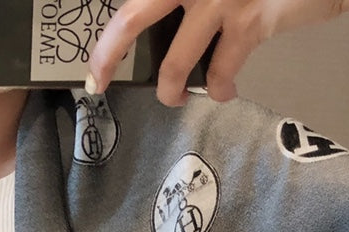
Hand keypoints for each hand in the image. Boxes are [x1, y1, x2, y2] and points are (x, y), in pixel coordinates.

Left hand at [88, 0, 348, 106]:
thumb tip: (161, 20)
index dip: (112, 31)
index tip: (98, 51)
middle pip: (134, 17)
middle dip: (108, 54)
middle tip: (98, 78)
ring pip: (177, 60)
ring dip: (171, 88)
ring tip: (173, 96)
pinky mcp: (250, 21)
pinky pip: (222, 70)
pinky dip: (221, 87)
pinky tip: (226, 92)